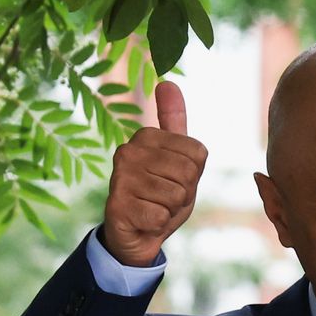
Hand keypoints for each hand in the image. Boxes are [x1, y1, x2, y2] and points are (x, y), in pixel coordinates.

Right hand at [102, 81, 207, 266]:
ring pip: (176, 195)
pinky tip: (144, 220)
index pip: (198, 153)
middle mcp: (129, 150)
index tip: (174, 179)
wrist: (136, 233)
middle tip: (164, 197)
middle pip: (189, 173)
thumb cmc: (161, 194)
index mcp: (146, 135)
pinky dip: (158, 223)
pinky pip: (161, 216)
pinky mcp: (117, 205)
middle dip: (184, 192)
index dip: (194, 174)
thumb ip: (174, 122)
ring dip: (170, 209)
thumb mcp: (176, 157)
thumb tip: (168, 82)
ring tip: (154, 207)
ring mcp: (120, 177)